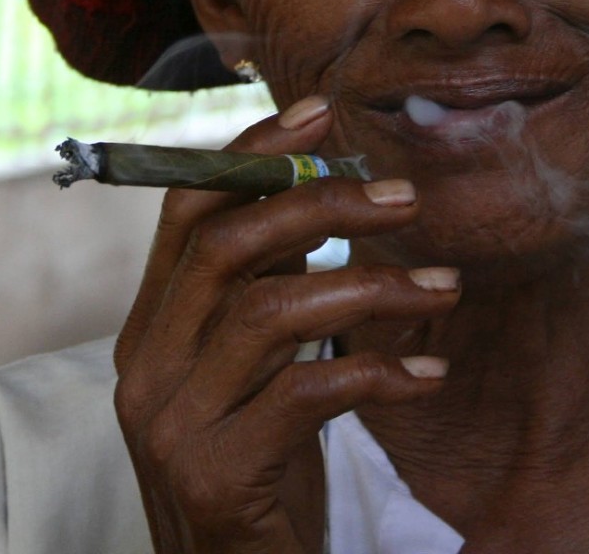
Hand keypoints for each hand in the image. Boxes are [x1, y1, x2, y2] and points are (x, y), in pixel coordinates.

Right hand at [112, 98, 458, 552]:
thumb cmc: (257, 475)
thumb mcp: (250, 375)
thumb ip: (265, 295)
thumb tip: (320, 197)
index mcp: (147, 330)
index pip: (185, 209)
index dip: (251, 153)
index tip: (321, 111)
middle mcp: (144, 369)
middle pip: (226, 246)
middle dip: (322, 205)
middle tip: (406, 199)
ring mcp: (173, 425)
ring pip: (269, 314)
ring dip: (370, 287)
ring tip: (444, 287)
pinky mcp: (219, 476)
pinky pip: (306, 395)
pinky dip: (379, 373)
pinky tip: (429, 372)